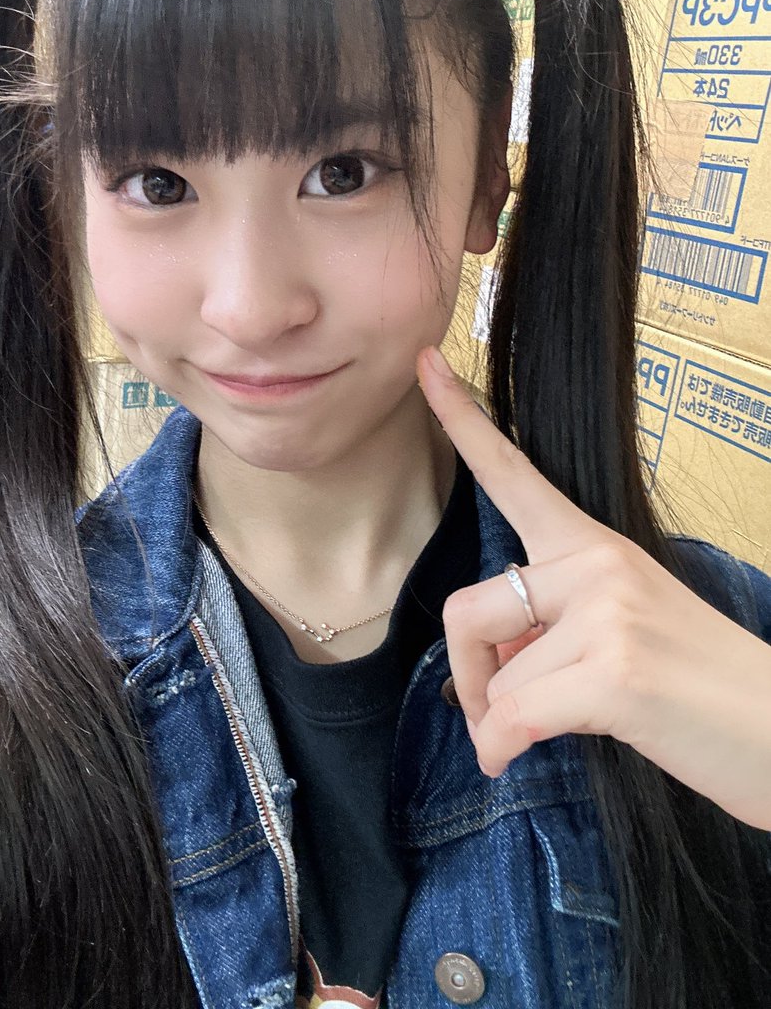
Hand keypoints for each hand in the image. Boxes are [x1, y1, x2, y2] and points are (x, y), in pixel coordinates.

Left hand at [417, 345, 770, 830]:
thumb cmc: (699, 688)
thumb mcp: (622, 632)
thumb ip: (553, 627)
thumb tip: (489, 661)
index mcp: (594, 547)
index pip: (514, 474)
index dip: (462, 420)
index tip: (425, 363)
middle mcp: (597, 564)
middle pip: (468, 609)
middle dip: (464, 674)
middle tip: (488, 714)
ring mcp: (608, 613)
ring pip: (494, 676)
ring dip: (496, 721)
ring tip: (534, 737)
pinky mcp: (615, 672)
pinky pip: (512, 716)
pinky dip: (501, 748)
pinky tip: (513, 759)